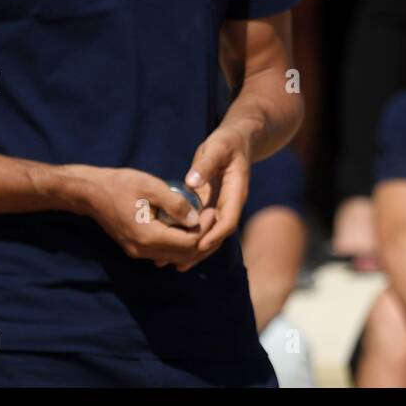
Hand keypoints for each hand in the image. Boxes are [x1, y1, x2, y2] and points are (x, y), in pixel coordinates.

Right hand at [81, 166, 202, 266]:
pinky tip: (181, 223)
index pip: (188, 244)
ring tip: (197, 219)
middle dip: (201, 238)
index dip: (205, 229)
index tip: (210, 210)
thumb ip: (175, 204)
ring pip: (175, 256)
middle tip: (208, 216)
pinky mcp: (135, 248)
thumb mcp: (151, 186)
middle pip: (184, 256)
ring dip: (190, 242)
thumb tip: (195, 219)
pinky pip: (163, 252)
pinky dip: (177, 242)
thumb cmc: (120, 185)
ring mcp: (137, 251)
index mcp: (148, 236)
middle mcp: (143, 250)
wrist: (90, 193)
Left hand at [179, 125, 253, 271]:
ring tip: (169, 264)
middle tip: (179, 264)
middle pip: (217, 235)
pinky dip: (186, 238)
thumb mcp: (218, 147)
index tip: (198, 246)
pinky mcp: (208, 206)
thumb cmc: (227, 142)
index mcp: (236, 193)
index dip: (214, 235)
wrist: (236, 141)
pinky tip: (168, 247)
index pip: (228, 220)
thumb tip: (192, 182)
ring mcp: (219, 207)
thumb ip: (206, 164)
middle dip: (199, 251)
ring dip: (191, 251)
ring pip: (207, 235)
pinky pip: (198, 227)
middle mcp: (229, 205)